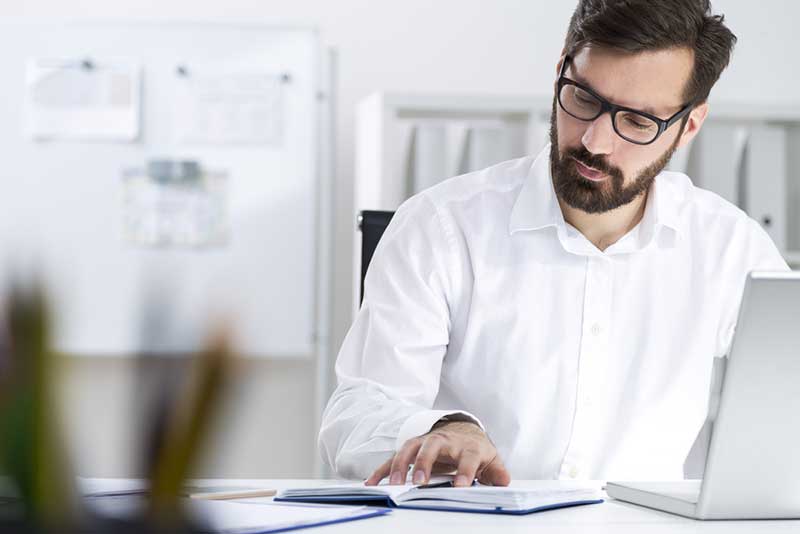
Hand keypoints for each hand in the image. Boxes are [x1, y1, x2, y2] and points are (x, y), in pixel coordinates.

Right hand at [365, 420, 510, 486]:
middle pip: (433, 446)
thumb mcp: (490, 460)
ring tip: (394, 484)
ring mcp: (426, 443)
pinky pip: (394, 458)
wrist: (461, 431)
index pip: (467, 457)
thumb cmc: (475, 450)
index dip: (465, 471)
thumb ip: (497, 473)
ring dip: (400, 465)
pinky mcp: (412, 449)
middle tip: (419, 483)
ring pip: (410, 448)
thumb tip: (503, 482)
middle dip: (424, 463)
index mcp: (467, 446)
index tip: (460, 486)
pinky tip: (372, 483)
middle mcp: (445, 441)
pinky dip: (382, 470)